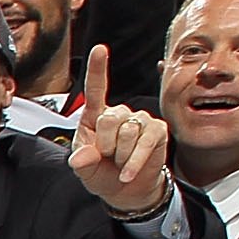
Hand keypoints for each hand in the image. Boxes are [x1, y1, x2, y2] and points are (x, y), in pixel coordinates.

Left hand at [66, 48, 174, 217]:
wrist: (126, 189)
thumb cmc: (102, 173)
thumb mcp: (85, 170)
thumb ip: (81, 162)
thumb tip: (81, 157)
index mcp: (95, 116)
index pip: (96, 90)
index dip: (98, 69)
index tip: (99, 49)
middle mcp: (119, 113)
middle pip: (109, 118)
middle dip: (105, 144)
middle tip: (107, 156)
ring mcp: (140, 120)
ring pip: (128, 132)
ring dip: (121, 155)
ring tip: (120, 162)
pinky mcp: (157, 131)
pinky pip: (145, 142)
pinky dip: (134, 161)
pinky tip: (127, 172)